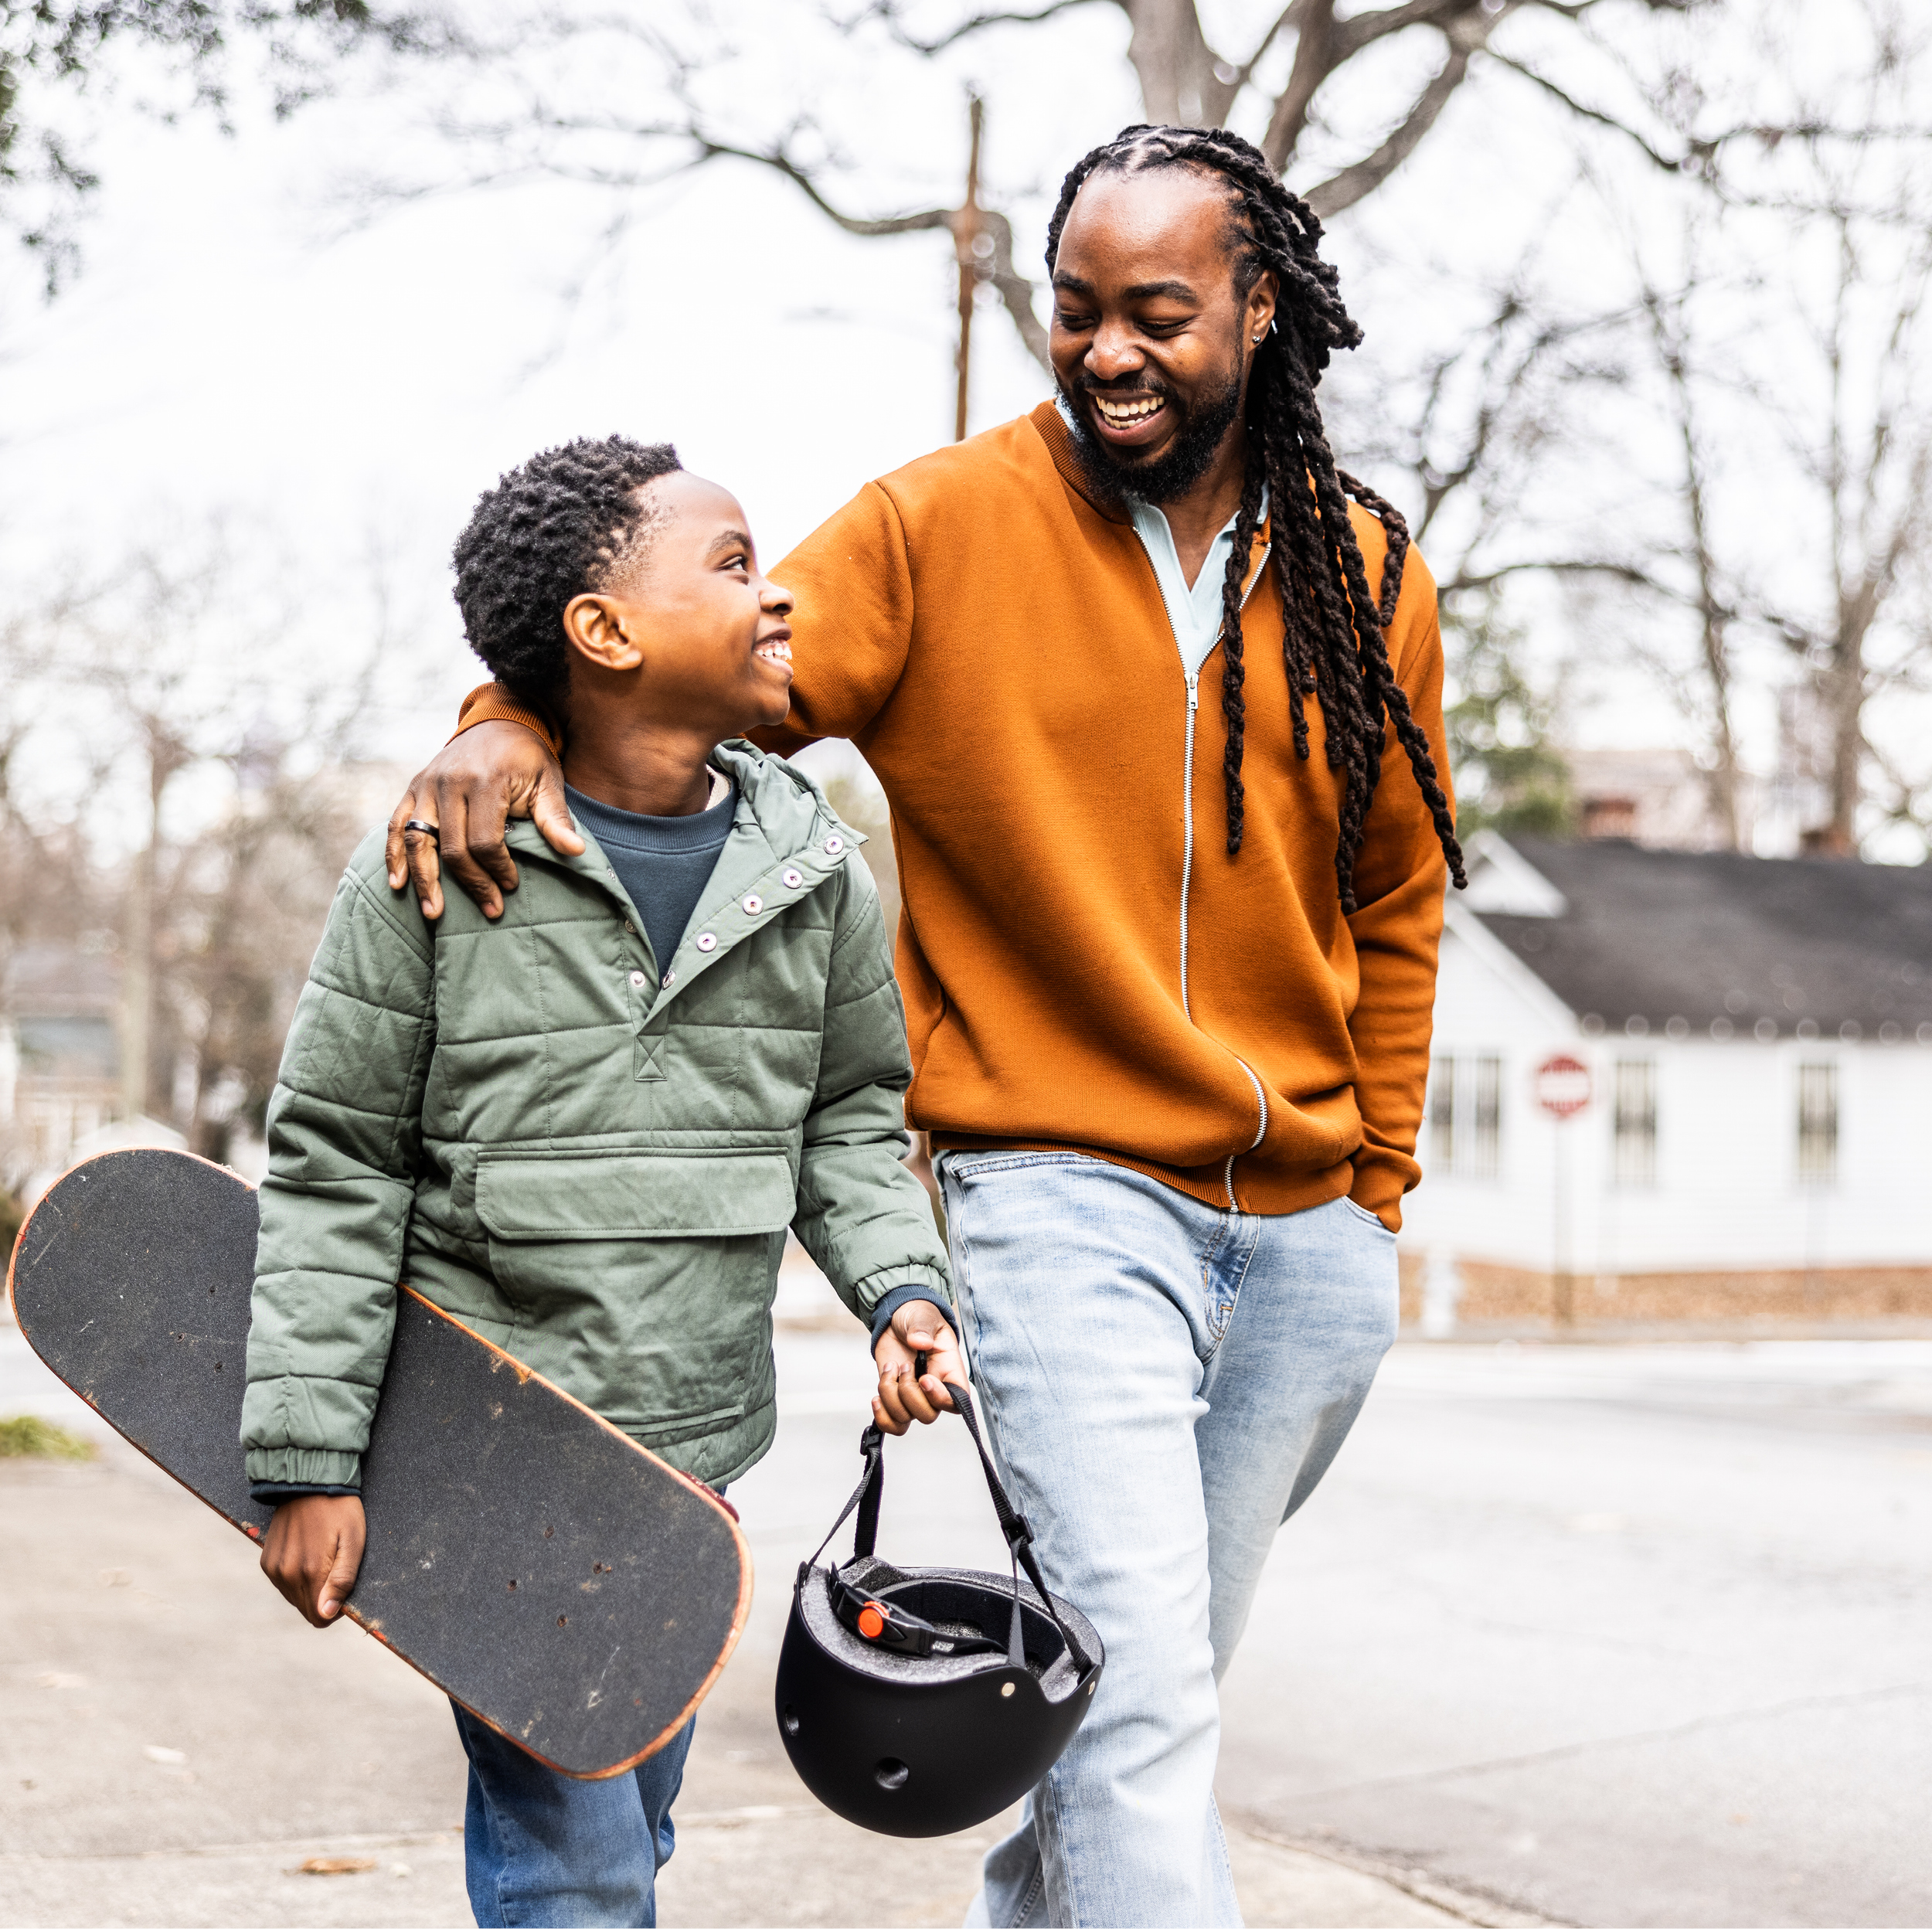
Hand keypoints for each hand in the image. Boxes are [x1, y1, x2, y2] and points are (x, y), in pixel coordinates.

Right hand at [260, 1494, 366, 1627]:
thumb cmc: (340, 1509)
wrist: (309, 1483)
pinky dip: (296, 1577)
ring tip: (322, 1557)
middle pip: (307, 1610)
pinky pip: (283, 1585)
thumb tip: (327, 1614)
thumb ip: (342, 1580)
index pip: (320, 1617)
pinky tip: (307, 1554)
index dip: (335, 1609)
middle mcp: (287, 1574)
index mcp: (310, 1572)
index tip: (344, 1587)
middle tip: (335, 1566)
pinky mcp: (266, 1562)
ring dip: (309, 1587)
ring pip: (295, 1599)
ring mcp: (274, 1569)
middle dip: (323, 1598)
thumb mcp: (354, 1540)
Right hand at [384, 720, 582, 920]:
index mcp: (485, 780)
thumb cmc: (527, 758)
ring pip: (417, 840)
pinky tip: (398, 884)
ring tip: (433, 913)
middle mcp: (449, 782)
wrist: (499, 721)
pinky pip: (396, 825)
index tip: (512, 886)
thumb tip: (576, 851)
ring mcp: (427, 784)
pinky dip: (394, 855)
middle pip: (452, 847)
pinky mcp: (414, 787)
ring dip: (424, 880)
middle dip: (471, 884)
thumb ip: (556, 819)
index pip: (485, 840)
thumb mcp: (548, 782)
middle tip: (490, 911)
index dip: (498, 869)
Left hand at [872, 1300, 965, 1434]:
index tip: (924, 1379)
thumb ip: (922, 1328)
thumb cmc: (918, 1316)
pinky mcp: (894, 1398)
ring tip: (890, 1369)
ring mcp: (913, 1396)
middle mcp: (933, 1389)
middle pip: (927, 1415)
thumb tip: (920, 1342)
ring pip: (906, 1418)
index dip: (940, 1398)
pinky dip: (882, 1416)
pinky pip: (891, 1423)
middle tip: (904, 1365)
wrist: (897, 1317)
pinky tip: (876, 1397)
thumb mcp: (922, 1316)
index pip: (957, 1401)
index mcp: (949, 1370)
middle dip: (908, 1393)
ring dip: (891, 1396)